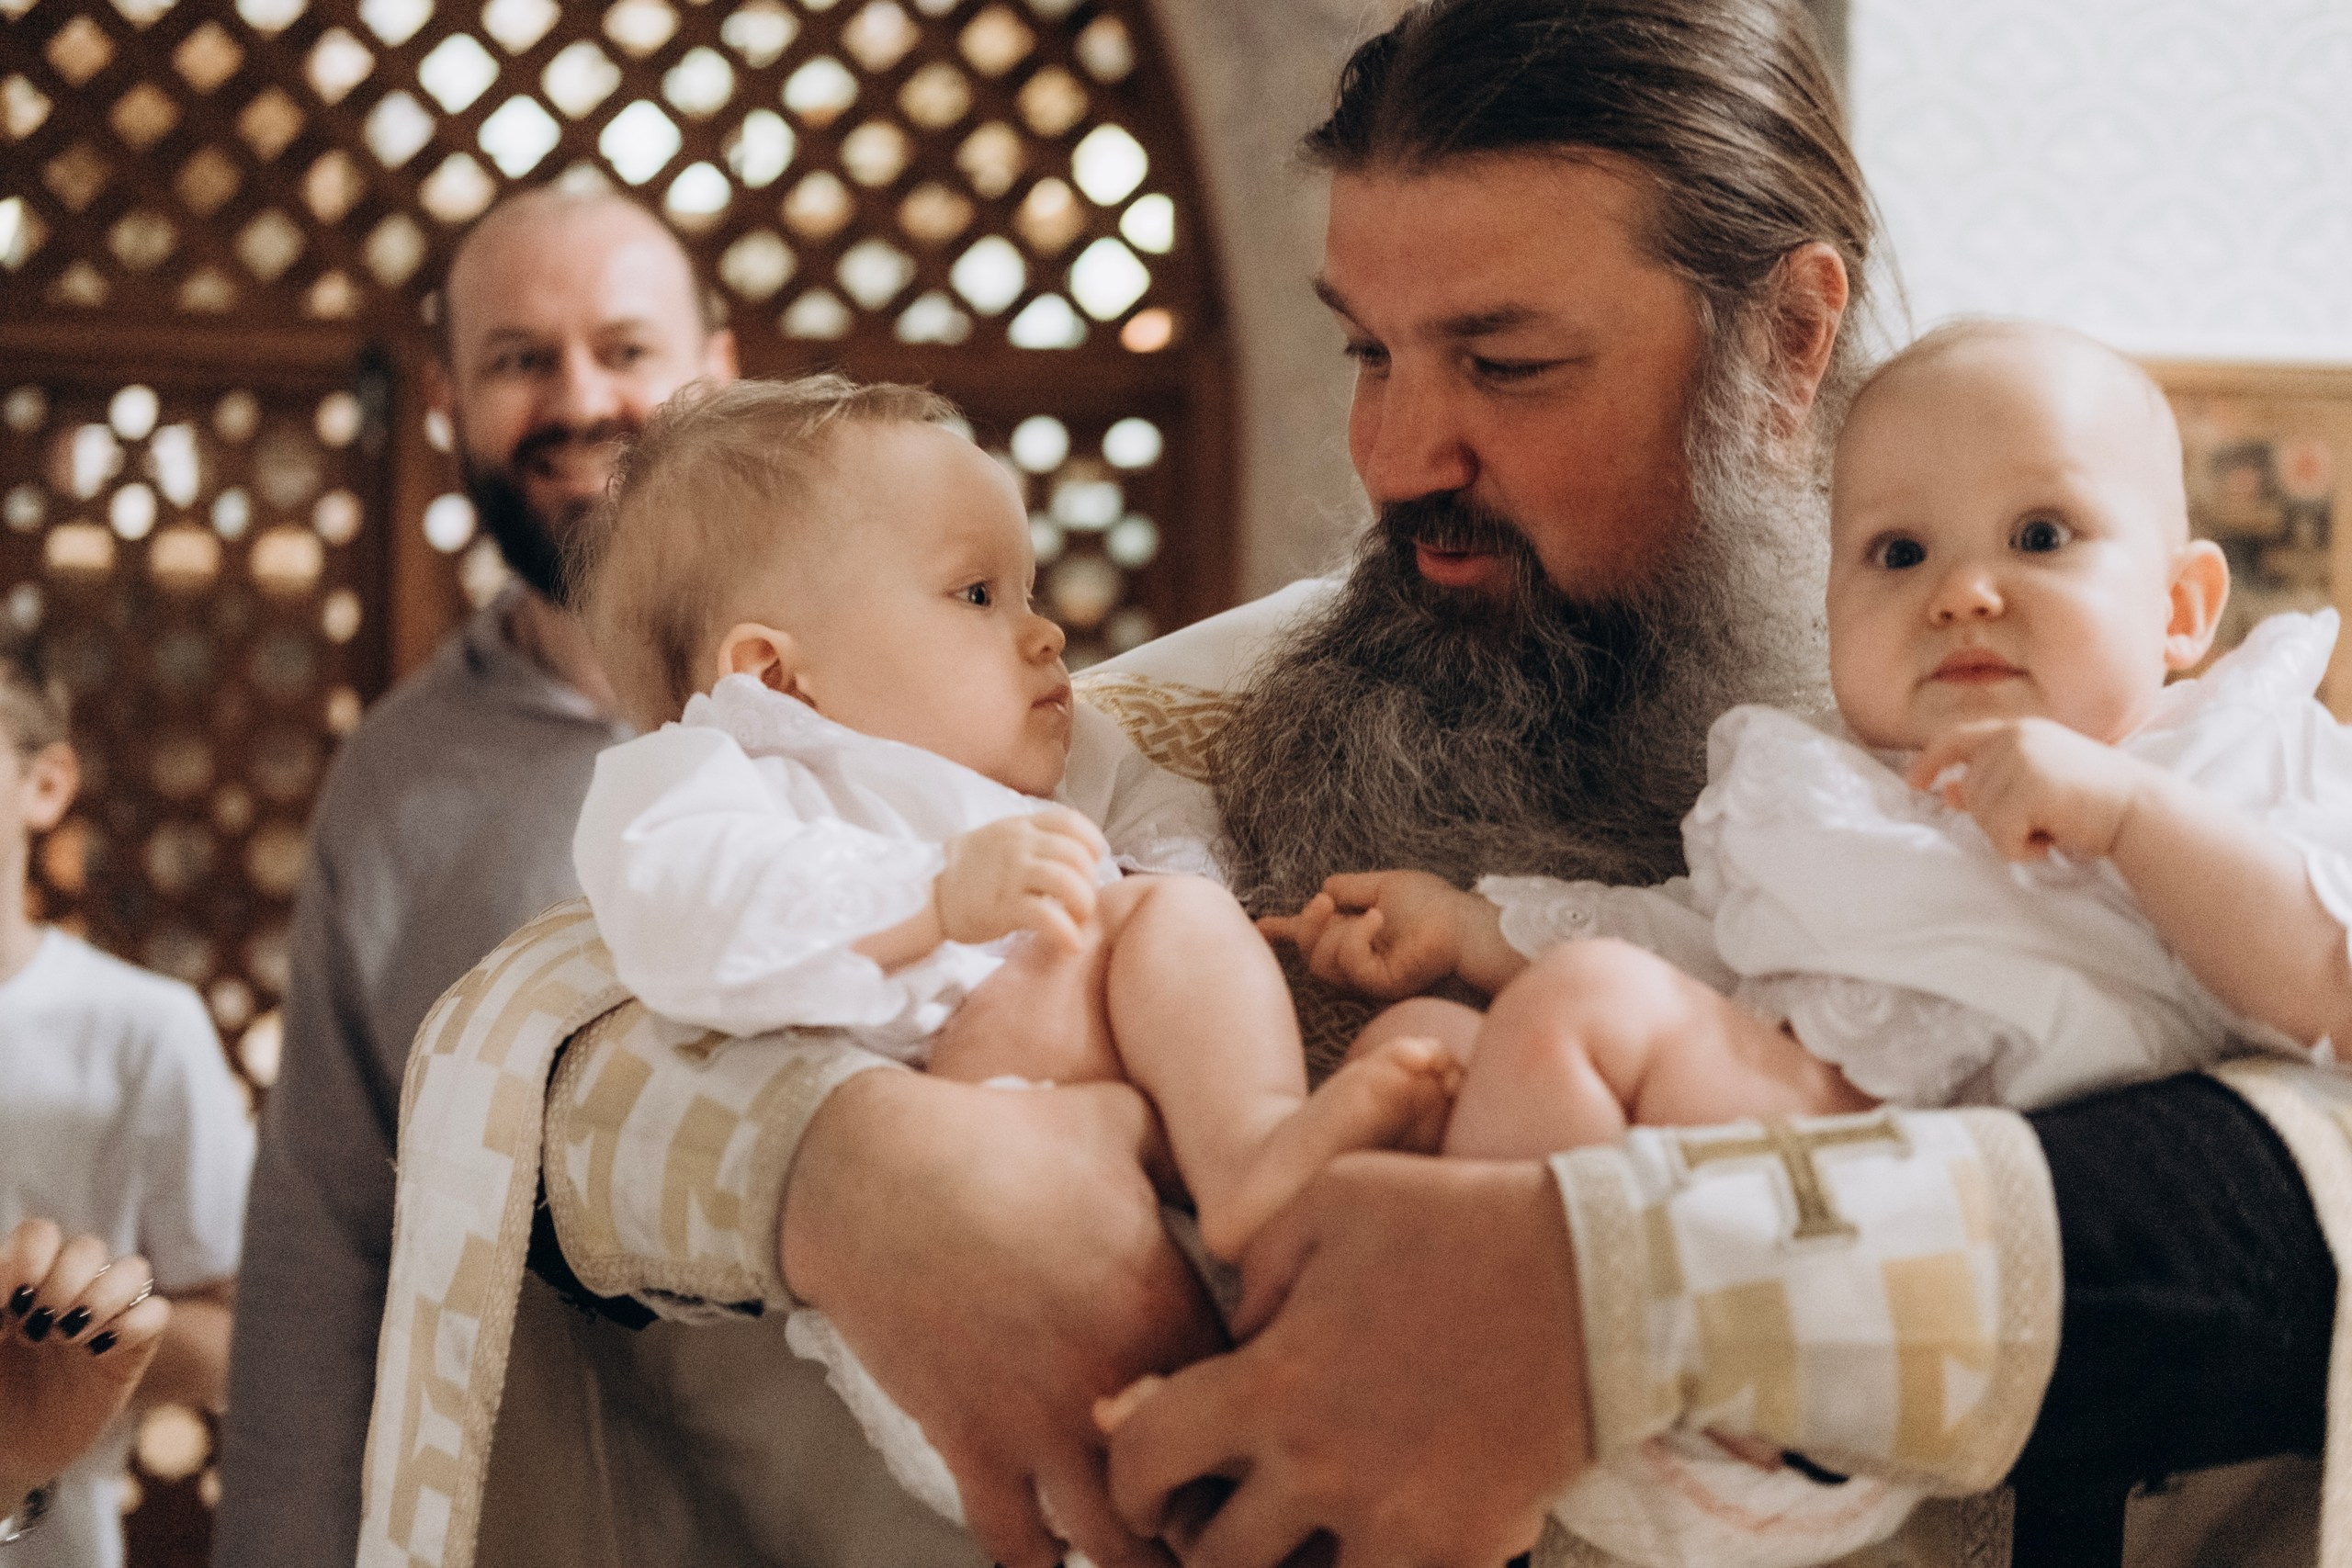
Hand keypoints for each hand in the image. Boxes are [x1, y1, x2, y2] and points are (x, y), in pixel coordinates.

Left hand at [0, 1218, 171, 1493]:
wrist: (8, 1454)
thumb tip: (9, 1283)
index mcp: (24, 1282)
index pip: (40, 1234)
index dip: (29, 1257)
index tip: (8, 1303)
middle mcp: (68, 1292)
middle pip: (88, 1247)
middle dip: (62, 1283)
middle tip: (36, 1328)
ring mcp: (103, 1319)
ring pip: (133, 1269)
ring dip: (102, 1298)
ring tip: (70, 1337)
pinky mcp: (133, 1350)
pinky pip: (156, 1313)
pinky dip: (134, 1325)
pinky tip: (99, 1352)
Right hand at [781, 1072, 1222, 1567]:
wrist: (875, 1174)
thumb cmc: (1003, 1136)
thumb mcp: (1120, 1120)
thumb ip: (1189, 1154)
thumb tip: (1230, 1165)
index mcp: (1166, 1305)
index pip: (1246, 1401)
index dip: (1251, 1421)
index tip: (1244, 1427)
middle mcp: (1115, 1380)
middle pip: (1197, 1494)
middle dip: (1207, 1510)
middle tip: (1200, 1504)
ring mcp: (1041, 1424)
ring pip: (1115, 1542)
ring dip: (1133, 1549)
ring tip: (1139, 1540)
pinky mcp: (971, 1446)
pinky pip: (1017, 1545)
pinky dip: (1039, 1558)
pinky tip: (1051, 1549)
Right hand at [939, 806, 1110, 951]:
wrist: (927, 896)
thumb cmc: (970, 872)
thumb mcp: (1001, 840)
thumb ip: (1035, 842)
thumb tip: (1078, 859)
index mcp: (1021, 826)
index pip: (1071, 821)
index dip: (1091, 843)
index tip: (1090, 865)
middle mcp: (1019, 845)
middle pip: (1077, 856)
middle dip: (1090, 883)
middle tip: (1080, 903)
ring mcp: (1011, 874)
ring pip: (1068, 882)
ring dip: (1083, 906)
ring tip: (1077, 922)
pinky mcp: (1004, 907)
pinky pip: (1048, 917)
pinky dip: (1067, 933)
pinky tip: (1070, 945)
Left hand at [1104, 1154, 1589, 1567]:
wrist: (1603, 1280)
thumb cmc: (1461, 1220)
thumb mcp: (1333, 1200)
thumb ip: (1256, 1271)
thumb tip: (1233, 1338)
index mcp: (1274, 1381)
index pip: (1145, 1460)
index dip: (1128, 1477)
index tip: (1146, 1482)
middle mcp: (1322, 1468)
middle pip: (1210, 1560)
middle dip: (1198, 1544)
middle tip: (1217, 1523)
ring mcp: (1397, 1523)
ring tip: (1296, 1537)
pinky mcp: (1465, 1551)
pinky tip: (1376, 1537)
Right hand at [1257, 871, 1496, 999]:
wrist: (1462, 922)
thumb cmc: (1433, 905)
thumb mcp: (1383, 885)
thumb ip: (1351, 887)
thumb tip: (1323, 887)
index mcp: (1353, 934)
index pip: (1310, 938)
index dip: (1281, 932)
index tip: (1258, 926)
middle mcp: (1355, 959)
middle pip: (1308, 953)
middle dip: (1306, 925)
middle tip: (1325, 903)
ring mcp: (1365, 975)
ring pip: (1320, 961)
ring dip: (1335, 929)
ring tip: (1370, 912)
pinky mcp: (1377, 983)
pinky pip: (1347, 961)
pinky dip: (1358, 935)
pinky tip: (1380, 920)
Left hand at [1908, 718, 2156, 862]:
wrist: (2139, 809)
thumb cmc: (2091, 799)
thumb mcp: (2037, 782)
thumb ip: (1993, 781)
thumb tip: (1948, 792)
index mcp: (2017, 729)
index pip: (1955, 738)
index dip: (1930, 762)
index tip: (1915, 784)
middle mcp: (2014, 737)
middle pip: (1969, 793)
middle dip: (1997, 818)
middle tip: (2044, 819)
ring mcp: (2019, 760)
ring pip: (1982, 818)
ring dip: (2013, 836)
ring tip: (2054, 825)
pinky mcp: (2027, 788)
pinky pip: (2000, 837)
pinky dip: (2022, 850)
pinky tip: (2054, 838)